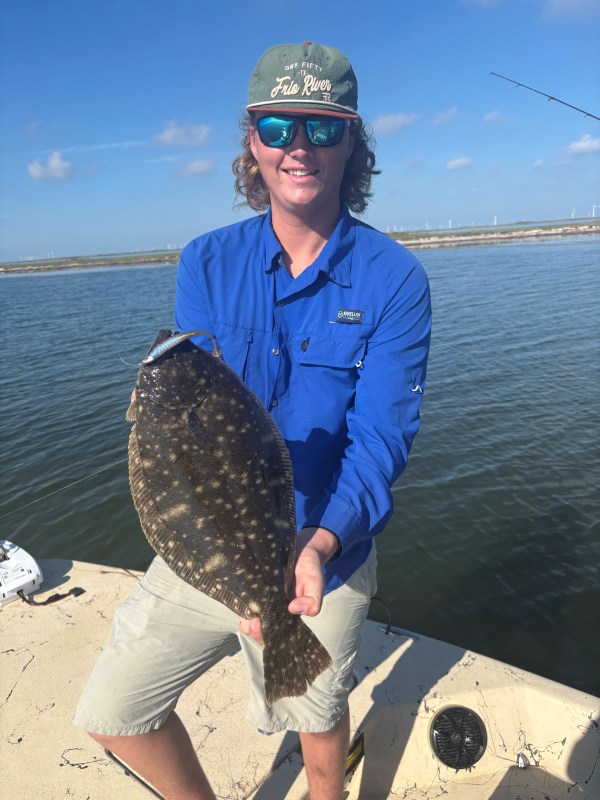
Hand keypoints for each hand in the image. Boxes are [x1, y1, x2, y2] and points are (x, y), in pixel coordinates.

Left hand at [239, 527, 339, 645]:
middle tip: (253, 621)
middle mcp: (272, 609)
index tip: (260, 625)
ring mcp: (262, 597)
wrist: (303, 548)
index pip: (273, 634)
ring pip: (247, 614)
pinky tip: (242, 595)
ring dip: (244, 616)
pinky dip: (241, 599)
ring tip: (247, 608)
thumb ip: (313, 601)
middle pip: (256, 628)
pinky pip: (244, 597)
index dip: (264, 635)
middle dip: (252, 628)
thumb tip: (293, 609)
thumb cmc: (310, 569)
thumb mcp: (316, 584)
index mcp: (287, 615)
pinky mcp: (255, 585)